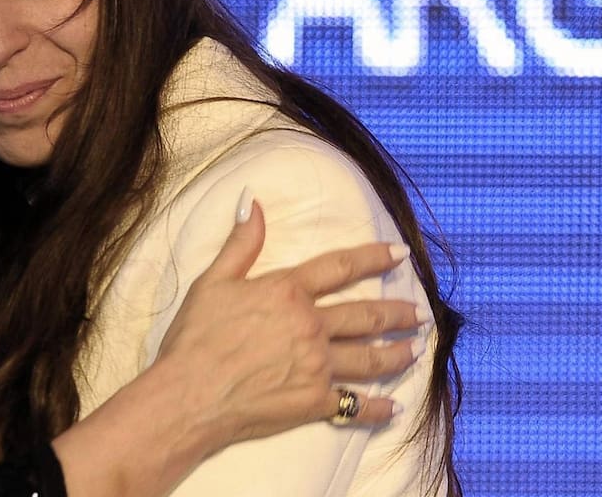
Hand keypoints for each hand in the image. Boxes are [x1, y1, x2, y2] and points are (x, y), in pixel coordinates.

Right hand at [150, 196, 420, 458]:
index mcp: (288, 292)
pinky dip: (379, 408)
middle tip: (419, 313)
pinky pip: (357, 404)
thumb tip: (253, 202)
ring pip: (370, 358)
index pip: (340, 268)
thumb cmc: (195, 337)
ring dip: (397, 354)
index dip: (372, 258)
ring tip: (415, 350)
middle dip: (397, 313)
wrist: (190, 394)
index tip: (400, 254)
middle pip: (365, 316)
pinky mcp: (315, 402)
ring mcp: (318, 366)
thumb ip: (240, 243)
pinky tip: (395, 408)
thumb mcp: (212, 281)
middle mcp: (311, 326)